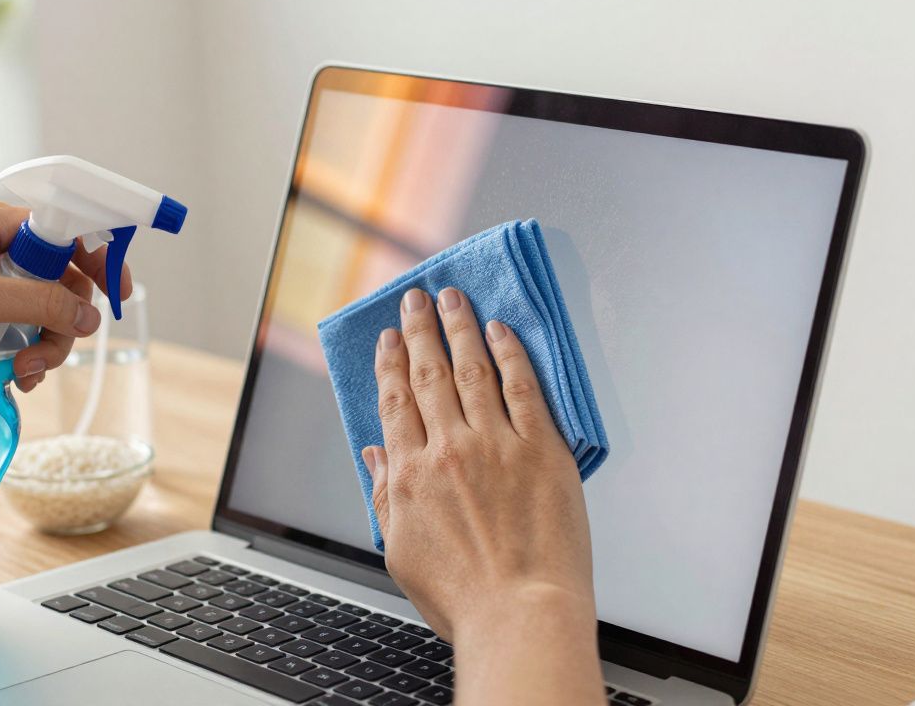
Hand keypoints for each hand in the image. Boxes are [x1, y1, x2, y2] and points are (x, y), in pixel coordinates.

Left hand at [0, 199, 130, 391]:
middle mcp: (2, 248)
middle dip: (63, 325)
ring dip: (44, 348)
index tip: (120, 295)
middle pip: (65, 284)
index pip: (73, 233)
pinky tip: (12, 376)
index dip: (102, 262)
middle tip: (45, 358)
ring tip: (20, 374)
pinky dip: (25, 355)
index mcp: (3, 225)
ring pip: (46, 314)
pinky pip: (22, 331)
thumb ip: (41, 305)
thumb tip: (91, 318)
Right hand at [361, 287, 594, 639]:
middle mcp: (449, 450)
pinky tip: (501, 331)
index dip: (390, 363)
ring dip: (460, 328)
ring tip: (453, 298)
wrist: (520, 615)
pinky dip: (510, 354)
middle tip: (414, 299)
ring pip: (473, 370)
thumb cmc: (464, 597)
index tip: (388, 338)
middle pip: (429, 375)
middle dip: (419, 331)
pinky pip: (523, 389)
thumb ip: (385, 497)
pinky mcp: (541, 450)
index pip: (395, 401)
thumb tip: (373, 457)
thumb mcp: (401, 551)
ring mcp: (497, 446)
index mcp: (410, 475)